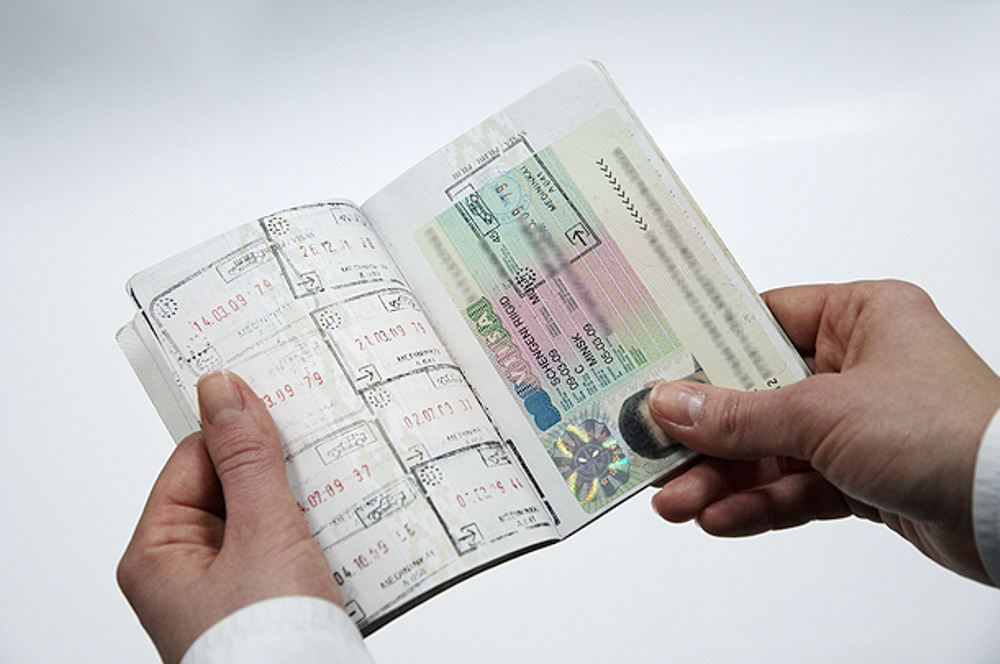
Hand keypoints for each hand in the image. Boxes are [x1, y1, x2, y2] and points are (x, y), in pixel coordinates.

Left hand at [118, 371, 341, 662]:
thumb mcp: (264, 535)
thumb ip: (247, 460)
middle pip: (233, 486)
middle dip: (279, 467)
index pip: (193, 459)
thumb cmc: (268, 647)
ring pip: (267, 516)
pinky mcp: (267, 601)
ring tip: (340, 482)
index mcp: (160, 554)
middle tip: (319, 438)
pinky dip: (316, 531)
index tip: (279, 401)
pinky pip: (288, 547)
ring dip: (305, 500)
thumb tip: (222, 390)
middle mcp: (188, 572)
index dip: (236, 429)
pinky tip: (348, 520)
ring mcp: (230, 589)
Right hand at [649, 280, 999, 582]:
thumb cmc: (945, 431)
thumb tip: (670, 405)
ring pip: (772, 448)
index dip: (706, 347)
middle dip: (706, 434)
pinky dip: (759, 503)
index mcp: (861, 316)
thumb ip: (739, 415)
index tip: (656, 368)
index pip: (763, 320)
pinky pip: (797, 486)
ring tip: (676, 502)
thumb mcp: (823, 414)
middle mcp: (859, 364)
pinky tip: (720, 518)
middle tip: (654, 452)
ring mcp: (861, 424)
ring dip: (722, 478)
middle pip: (758, 395)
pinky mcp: (865, 478)